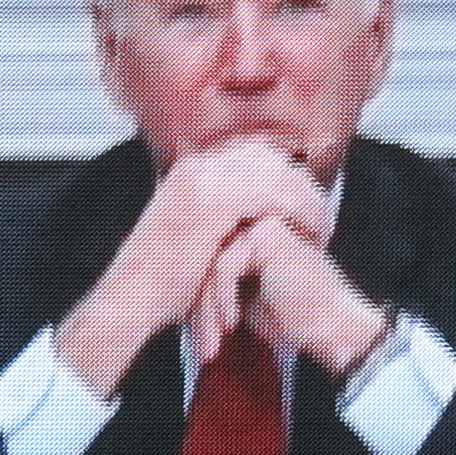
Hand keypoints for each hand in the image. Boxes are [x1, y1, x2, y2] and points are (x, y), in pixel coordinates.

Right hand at [53, 142, 335, 396]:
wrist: (132, 300)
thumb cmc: (162, 281)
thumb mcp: (192, 233)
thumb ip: (219, 214)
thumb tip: (252, 212)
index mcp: (190, 169)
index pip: (253, 154)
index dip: (285, 176)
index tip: (306, 203)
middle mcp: (197, 166)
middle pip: (268, 157)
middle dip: (300, 183)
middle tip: (322, 214)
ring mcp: (204, 179)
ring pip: (277, 173)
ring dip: (307, 198)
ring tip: (323, 227)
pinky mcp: (215, 201)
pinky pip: (275, 194)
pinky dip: (300, 211)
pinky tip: (312, 232)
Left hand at [203, 216, 393, 381]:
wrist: (331, 327)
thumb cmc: (293, 317)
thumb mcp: (243, 297)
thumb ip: (216, 280)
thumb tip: (181, 285)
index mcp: (250, 228)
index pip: (205, 258)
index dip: (198, 301)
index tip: (201, 339)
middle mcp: (256, 217)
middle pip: (204, 259)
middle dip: (200, 309)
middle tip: (203, 346)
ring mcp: (262, 220)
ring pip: (210, 264)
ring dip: (208, 310)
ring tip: (214, 342)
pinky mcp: (267, 233)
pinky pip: (224, 266)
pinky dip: (223, 300)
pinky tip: (233, 323)